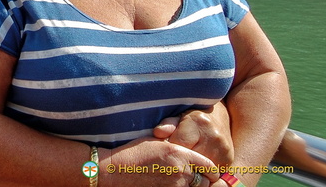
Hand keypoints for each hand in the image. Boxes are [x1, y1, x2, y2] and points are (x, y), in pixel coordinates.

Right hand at [104, 138, 219, 186]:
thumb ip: (178, 147)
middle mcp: (181, 171)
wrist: (115, 170)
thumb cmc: (134, 153)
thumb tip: (191, 151)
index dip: (209, 170)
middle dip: (201, 181)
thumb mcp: (157, 142)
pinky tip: (168, 185)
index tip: (205, 171)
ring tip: (177, 182)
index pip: (210, 167)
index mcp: (180, 154)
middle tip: (192, 179)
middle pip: (206, 182)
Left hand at [153, 103, 233, 164]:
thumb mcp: (178, 117)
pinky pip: (210, 174)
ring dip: (191, 168)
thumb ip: (167, 124)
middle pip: (189, 159)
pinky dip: (201, 172)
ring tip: (184, 163)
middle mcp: (214, 137)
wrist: (218, 120)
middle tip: (174, 158)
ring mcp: (223, 150)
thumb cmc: (192, 119)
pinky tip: (195, 167)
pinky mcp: (228, 161)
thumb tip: (158, 133)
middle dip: (180, 160)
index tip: (166, 149)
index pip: (178, 144)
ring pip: (200, 169)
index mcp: (199, 122)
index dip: (169, 149)